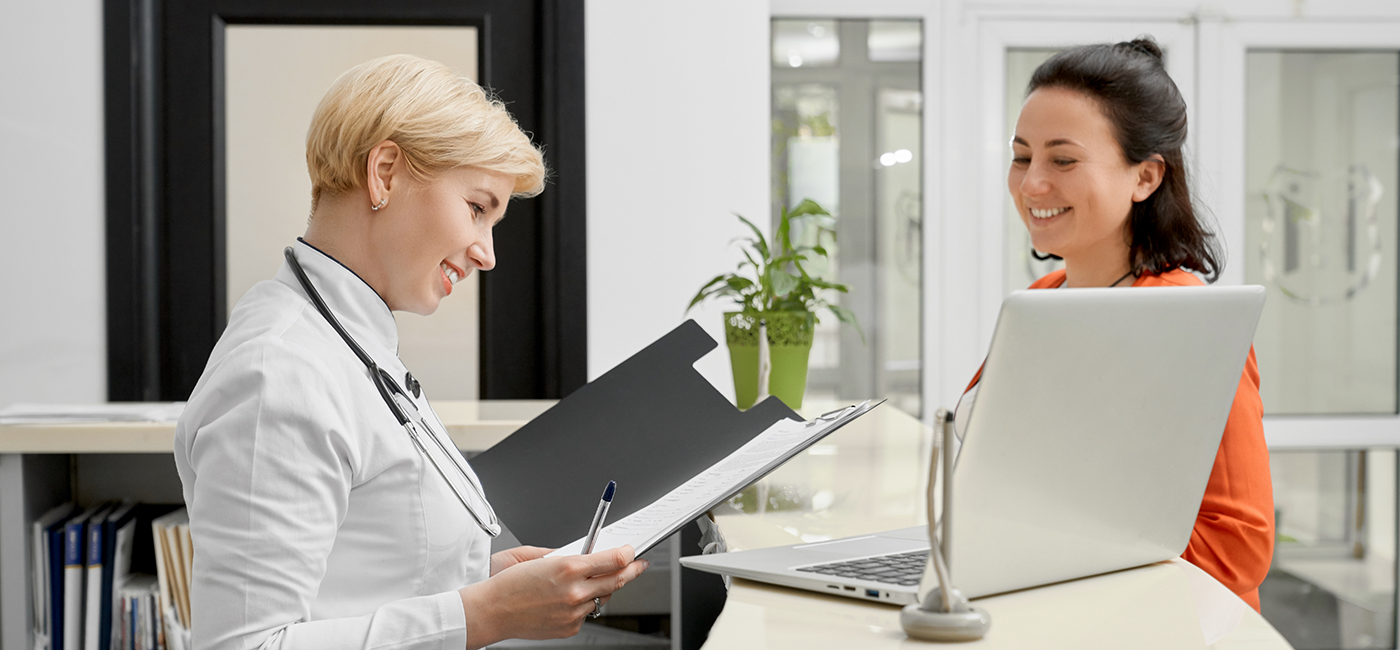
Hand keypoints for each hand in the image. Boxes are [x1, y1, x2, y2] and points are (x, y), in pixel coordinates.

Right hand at [460, 545, 649, 648]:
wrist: (490, 612)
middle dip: (632, 571)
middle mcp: (575, 591)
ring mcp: (573, 612)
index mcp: (568, 568)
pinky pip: (586, 614)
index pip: (613, 560)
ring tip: (594, 581)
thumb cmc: (507, 582)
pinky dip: (582, 605)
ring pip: (602, 599)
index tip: (632, 551)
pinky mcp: (569, 628)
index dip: (628, 555)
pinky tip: (568, 599)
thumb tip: (585, 554)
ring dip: (602, 589)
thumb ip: (566, 555)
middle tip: (639, 565)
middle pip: (617, 580)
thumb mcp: (536, 557)